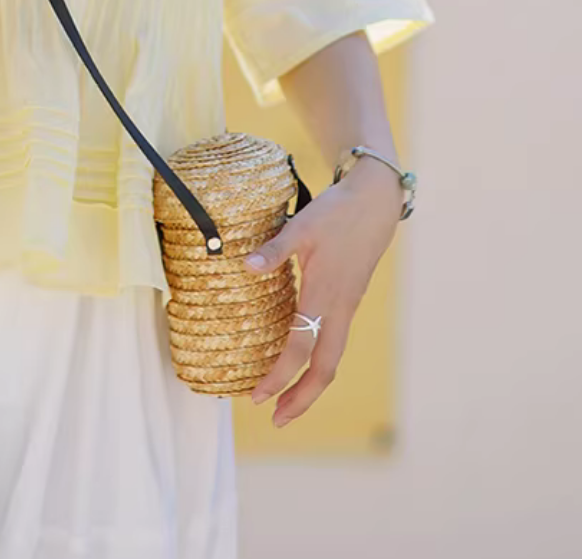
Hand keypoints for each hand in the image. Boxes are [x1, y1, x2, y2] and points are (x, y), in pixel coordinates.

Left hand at [244, 156, 404, 426]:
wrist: (375, 202)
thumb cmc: (337, 212)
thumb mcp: (302, 226)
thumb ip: (275, 249)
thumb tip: (245, 266)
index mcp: (324, 295)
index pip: (300, 348)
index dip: (279, 375)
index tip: (257, 396)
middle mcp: (339, 308)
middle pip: (325, 368)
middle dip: (302, 398)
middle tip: (276, 419)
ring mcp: (347, 306)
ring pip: (333, 357)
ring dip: (311, 384)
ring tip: (288, 402)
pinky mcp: (348, 300)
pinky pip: (334, 341)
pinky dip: (318, 361)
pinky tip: (301, 360)